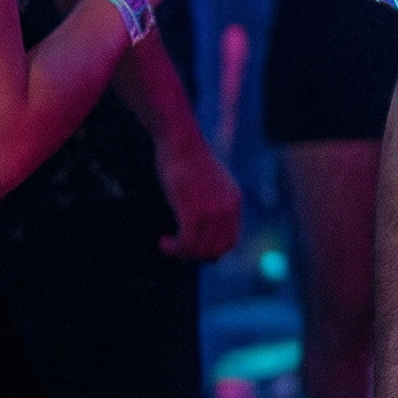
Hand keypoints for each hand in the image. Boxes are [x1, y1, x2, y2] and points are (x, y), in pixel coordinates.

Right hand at [153, 127, 243, 260]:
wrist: (181, 141)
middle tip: (176, 250)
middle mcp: (228, 209)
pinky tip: (163, 242)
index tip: (191, 249)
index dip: (210, 252)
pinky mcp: (193, 210)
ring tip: (167, 245)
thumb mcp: (210, 184)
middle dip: (194, 256)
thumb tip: (203, 230)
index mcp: (234, 202)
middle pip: (216, 251)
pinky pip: (186, 243)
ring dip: (181, 254)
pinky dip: (174, 249)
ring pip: (200, 251)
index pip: (229, 242)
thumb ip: (212, 205)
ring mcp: (212, 211)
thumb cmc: (188, 160)